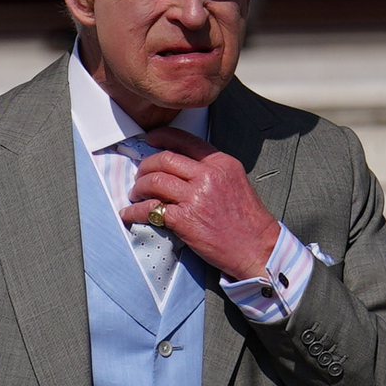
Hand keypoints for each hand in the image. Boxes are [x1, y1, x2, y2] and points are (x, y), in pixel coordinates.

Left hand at [125, 127, 278, 283]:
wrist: (256, 247)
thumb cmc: (246, 220)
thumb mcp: (234, 182)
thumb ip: (210, 171)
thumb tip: (181, 167)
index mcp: (221, 163)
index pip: (185, 141)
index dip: (162, 137)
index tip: (149, 139)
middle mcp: (208, 175)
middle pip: (164, 159)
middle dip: (145, 166)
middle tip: (139, 176)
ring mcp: (196, 197)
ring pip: (154, 181)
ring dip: (138, 188)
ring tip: (136, 196)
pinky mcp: (185, 219)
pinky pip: (151, 209)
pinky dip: (134, 211)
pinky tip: (129, 214)